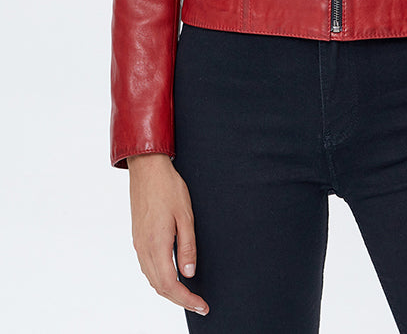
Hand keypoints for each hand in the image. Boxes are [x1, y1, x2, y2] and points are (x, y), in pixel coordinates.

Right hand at [128, 153, 208, 315]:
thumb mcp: (186, 215)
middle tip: (199, 303)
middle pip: (159, 287)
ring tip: (187, 293)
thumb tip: (189, 274)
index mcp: (156, 244)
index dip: (186, 299)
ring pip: (152, 278)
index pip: (170, 284)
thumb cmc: (168, 188)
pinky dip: (160, 278)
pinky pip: (147, 267)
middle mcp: (144, 248)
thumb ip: (187, 246)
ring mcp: (139, 244)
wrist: (147, 168)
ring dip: (169, 290)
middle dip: (179, 299)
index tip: (201, 305)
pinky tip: (171, 274)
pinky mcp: (138, 237)